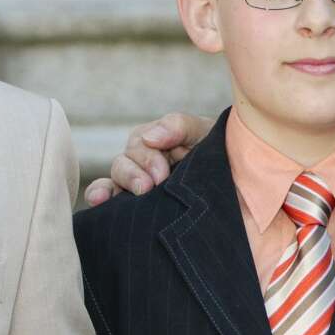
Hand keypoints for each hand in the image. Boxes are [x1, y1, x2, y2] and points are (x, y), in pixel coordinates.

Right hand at [82, 112, 210, 204]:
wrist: (236, 183)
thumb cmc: (217, 153)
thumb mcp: (203, 132)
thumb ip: (178, 126)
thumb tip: (149, 137)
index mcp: (154, 142)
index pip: (139, 145)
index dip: (147, 159)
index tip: (161, 174)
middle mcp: (140, 163)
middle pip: (122, 164)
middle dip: (132, 175)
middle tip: (147, 187)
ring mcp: (137, 186)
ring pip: (113, 183)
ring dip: (111, 188)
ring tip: (110, 199)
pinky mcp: (136, 208)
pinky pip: (110, 202)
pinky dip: (99, 198)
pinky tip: (97, 202)